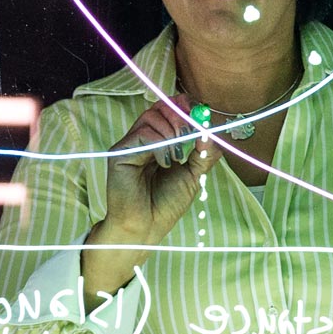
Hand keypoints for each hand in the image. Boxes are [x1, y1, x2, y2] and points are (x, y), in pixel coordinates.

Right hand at [84, 98, 218, 300]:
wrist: (146, 226)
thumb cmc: (166, 204)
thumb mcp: (194, 175)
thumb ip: (204, 152)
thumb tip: (213, 130)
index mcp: (159, 142)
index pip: (169, 112)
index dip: (184, 107)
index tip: (199, 112)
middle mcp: (142, 140)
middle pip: (159, 108)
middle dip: (179, 115)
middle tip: (189, 133)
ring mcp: (130, 145)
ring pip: (151, 116)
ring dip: (171, 131)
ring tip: (177, 155)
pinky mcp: (119, 153)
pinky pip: (142, 134)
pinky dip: (159, 144)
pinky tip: (164, 163)